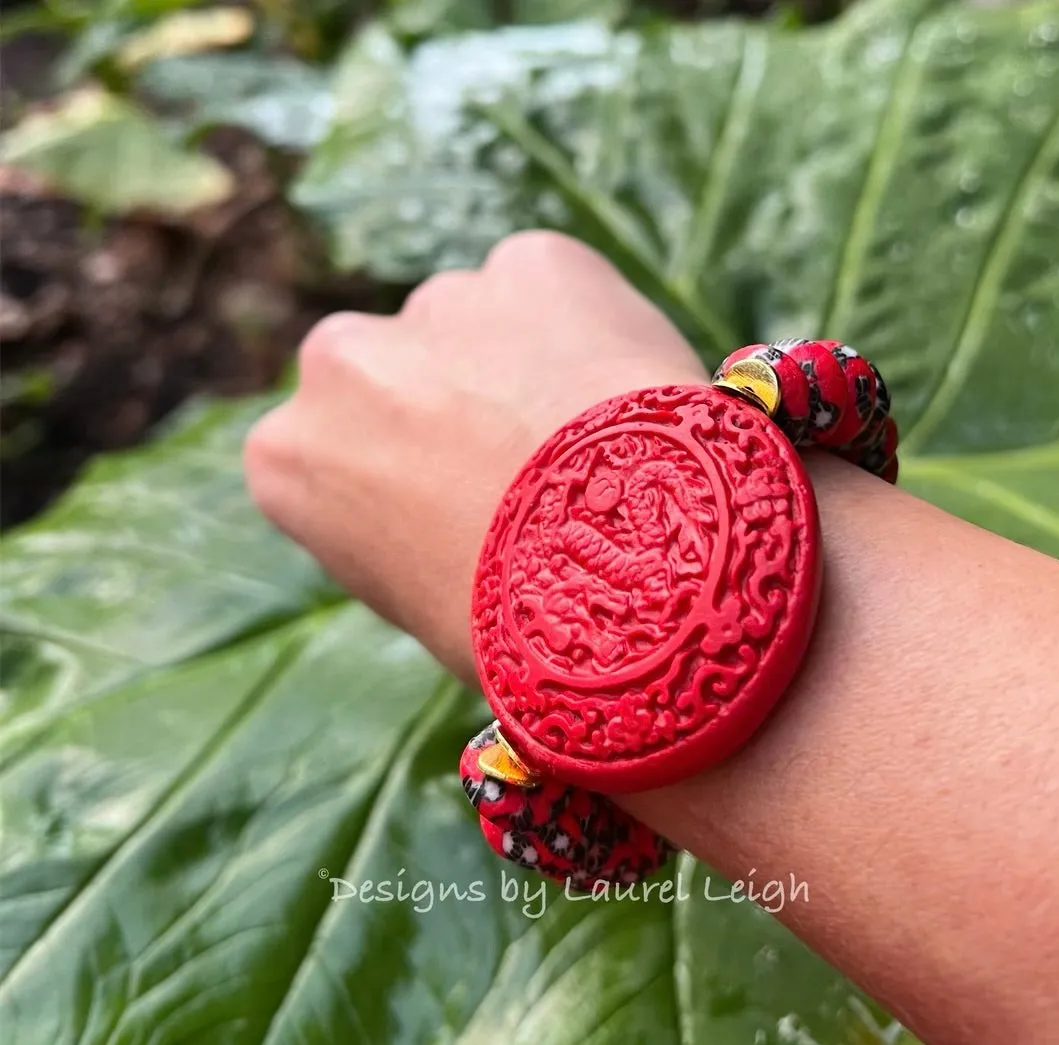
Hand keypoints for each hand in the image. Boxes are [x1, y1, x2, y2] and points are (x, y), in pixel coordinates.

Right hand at [244, 231, 704, 678]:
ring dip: (517, 364)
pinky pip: (553, 290)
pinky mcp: (533, 263)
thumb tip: (432, 499)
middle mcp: (338, 360)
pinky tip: (621, 396)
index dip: (403, 476)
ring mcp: (435, 301)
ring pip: (474, 325)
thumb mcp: (416, 595)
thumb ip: (393, 519)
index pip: (333, 450)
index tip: (452, 505)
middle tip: (524, 466)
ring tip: (588, 443)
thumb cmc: (520, 626)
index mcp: (288, 455)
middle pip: (392, 371)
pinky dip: (586, 326)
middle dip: (444, 403)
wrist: (629, 574)